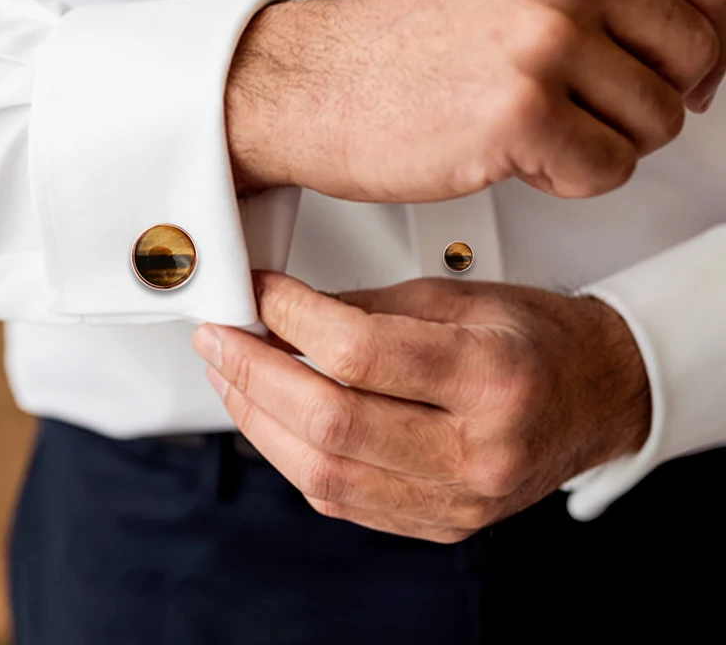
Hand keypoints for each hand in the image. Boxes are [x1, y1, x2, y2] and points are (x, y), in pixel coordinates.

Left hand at [192, 272, 650, 542]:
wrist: (596, 395)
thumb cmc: (534, 338)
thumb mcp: (457, 296)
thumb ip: (367, 307)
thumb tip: (284, 311)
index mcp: (490, 377)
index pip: (360, 351)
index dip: (290, 316)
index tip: (256, 291)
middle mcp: (477, 450)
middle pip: (330, 422)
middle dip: (253, 374)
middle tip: (218, 337)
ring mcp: (458, 499)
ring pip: (323, 473)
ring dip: (258, 420)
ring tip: (229, 376)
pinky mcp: (440, 523)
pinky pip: (342, 501)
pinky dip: (292, 457)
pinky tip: (269, 419)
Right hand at [226, 0, 725, 200]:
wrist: (317, 82)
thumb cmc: (404, 40)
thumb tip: (701, 43)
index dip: (702, 42)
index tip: (674, 70)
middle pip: (695, 55)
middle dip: (648, 97)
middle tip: (585, 106)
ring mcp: (542, 37)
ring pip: (657, 121)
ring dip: (601, 140)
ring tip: (532, 124)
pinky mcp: (520, 111)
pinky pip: (609, 170)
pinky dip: (568, 177)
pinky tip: (515, 153)